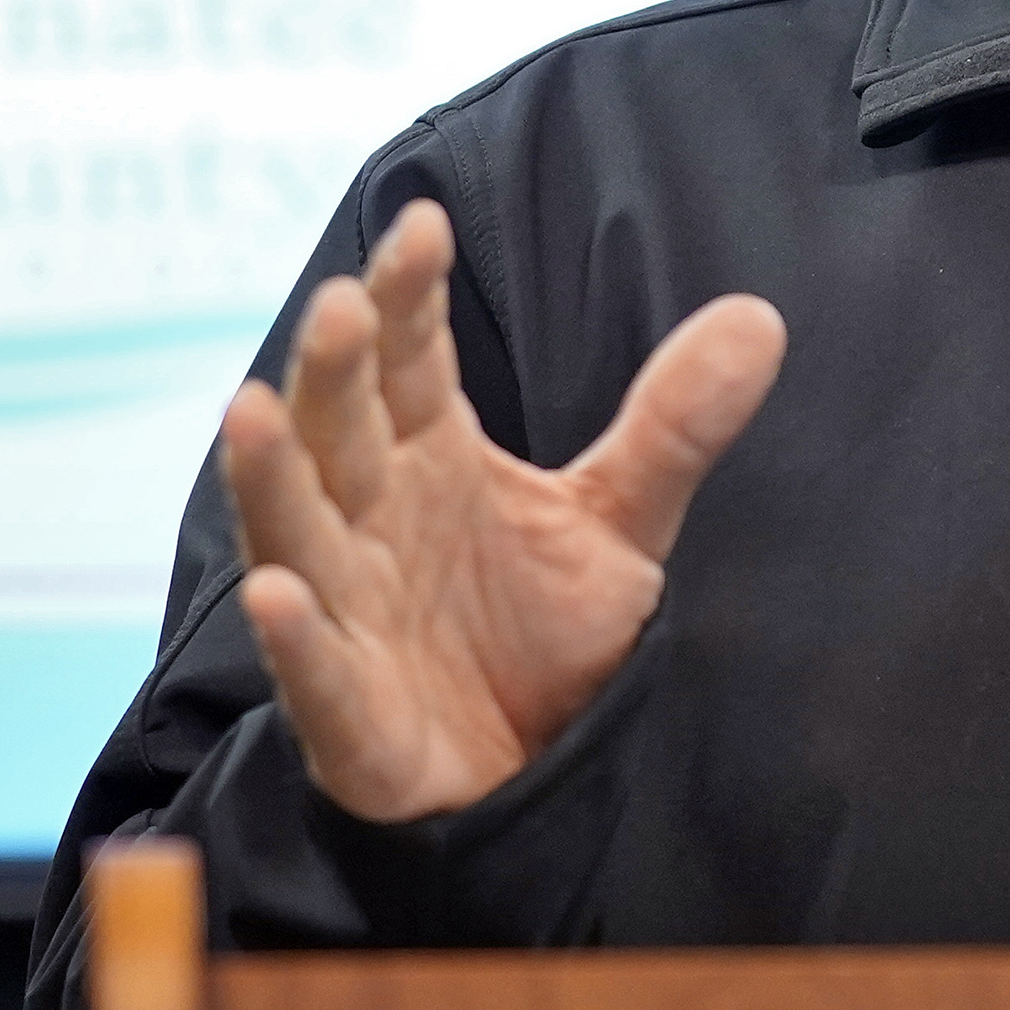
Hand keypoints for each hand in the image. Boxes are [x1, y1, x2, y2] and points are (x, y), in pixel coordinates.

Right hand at [220, 197, 786, 821]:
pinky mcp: (353, 720)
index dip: (408, 296)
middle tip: (338, 303)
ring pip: (297, 532)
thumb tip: (759, 317)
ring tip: (250, 409)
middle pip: (341, 428)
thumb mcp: (620, 524)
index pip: (409, 359)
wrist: (532, 783)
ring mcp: (352, 615)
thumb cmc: (545, 640)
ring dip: (272, 475)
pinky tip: (276, 595)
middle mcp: (373, 521)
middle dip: (333, 367)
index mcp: (429, 457)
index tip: (423, 226)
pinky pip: (317, 674)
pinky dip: (295, 638)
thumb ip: (672, 427)